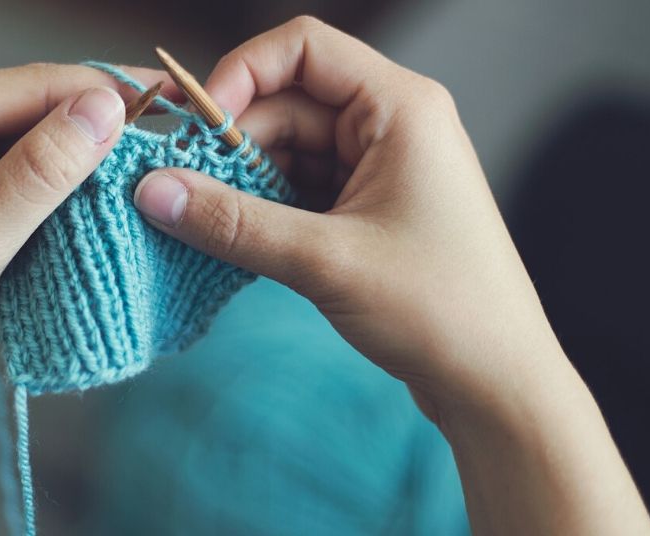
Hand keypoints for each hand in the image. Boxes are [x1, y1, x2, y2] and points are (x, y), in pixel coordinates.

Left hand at [0, 64, 172, 391]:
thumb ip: (39, 171)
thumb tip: (103, 109)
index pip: (36, 84)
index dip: (107, 93)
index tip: (172, 105)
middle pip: (34, 105)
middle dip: (97, 126)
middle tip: (165, 147)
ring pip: (27, 140)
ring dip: (77, 159)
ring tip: (139, 175)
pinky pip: (11, 171)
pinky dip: (50, 188)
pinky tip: (88, 203)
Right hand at [134, 17, 558, 417]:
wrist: (496, 383)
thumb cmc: (442, 310)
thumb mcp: (326, 260)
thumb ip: (233, 222)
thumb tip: (152, 191)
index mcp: (400, 107)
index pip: (302, 48)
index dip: (239, 74)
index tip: (196, 128)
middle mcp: (390, 124)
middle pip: (285, 103)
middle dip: (230, 144)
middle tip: (177, 190)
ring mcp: (378, 168)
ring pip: (286, 151)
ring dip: (241, 183)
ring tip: (197, 222)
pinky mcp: (366, 210)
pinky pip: (298, 190)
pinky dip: (261, 210)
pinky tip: (228, 238)